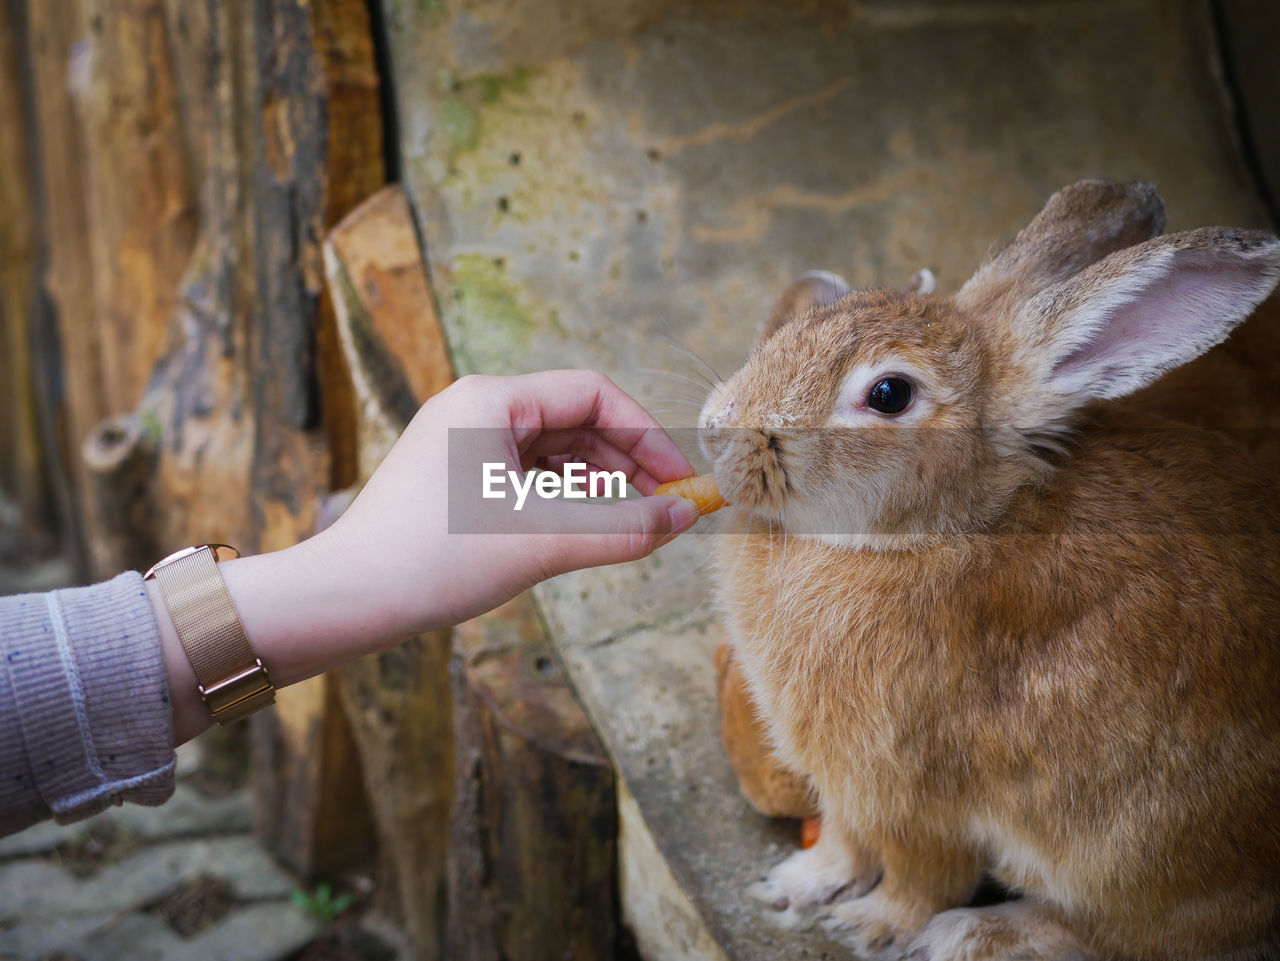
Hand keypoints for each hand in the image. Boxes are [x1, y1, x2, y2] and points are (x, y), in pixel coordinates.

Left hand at [316, 369, 698, 632]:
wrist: (343, 601)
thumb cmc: (433, 560)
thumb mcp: (543, 542)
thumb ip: (623, 528)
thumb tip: (686, 518)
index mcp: (491, 401)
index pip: (594, 395)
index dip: (647, 436)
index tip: (680, 481)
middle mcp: (474, 409)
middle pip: (575, 420)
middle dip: (626, 463)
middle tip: (665, 509)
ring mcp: (460, 442)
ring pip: (552, 451)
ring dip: (597, 483)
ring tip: (630, 522)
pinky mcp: (453, 477)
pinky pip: (525, 475)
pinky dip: (562, 498)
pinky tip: (583, 528)